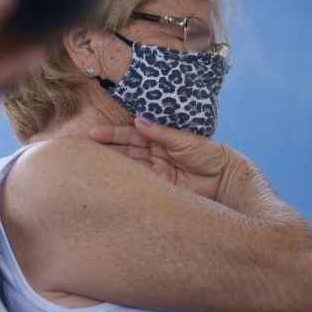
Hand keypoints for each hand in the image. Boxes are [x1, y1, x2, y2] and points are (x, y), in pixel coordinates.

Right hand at [89, 116, 248, 203]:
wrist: (230, 182)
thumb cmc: (212, 157)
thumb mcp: (188, 142)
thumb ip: (163, 133)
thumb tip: (139, 120)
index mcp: (160, 141)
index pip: (131, 136)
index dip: (113, 135)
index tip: (93, 134)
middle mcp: (154, 157)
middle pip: (125, 151)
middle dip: (105, 149)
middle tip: (81, 149)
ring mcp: (155, 175)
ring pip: (128, 168)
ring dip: (110, 166)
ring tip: (88, 164)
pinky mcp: (159, 191)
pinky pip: (138, 185)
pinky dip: (124, 183)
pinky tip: (109, 181)